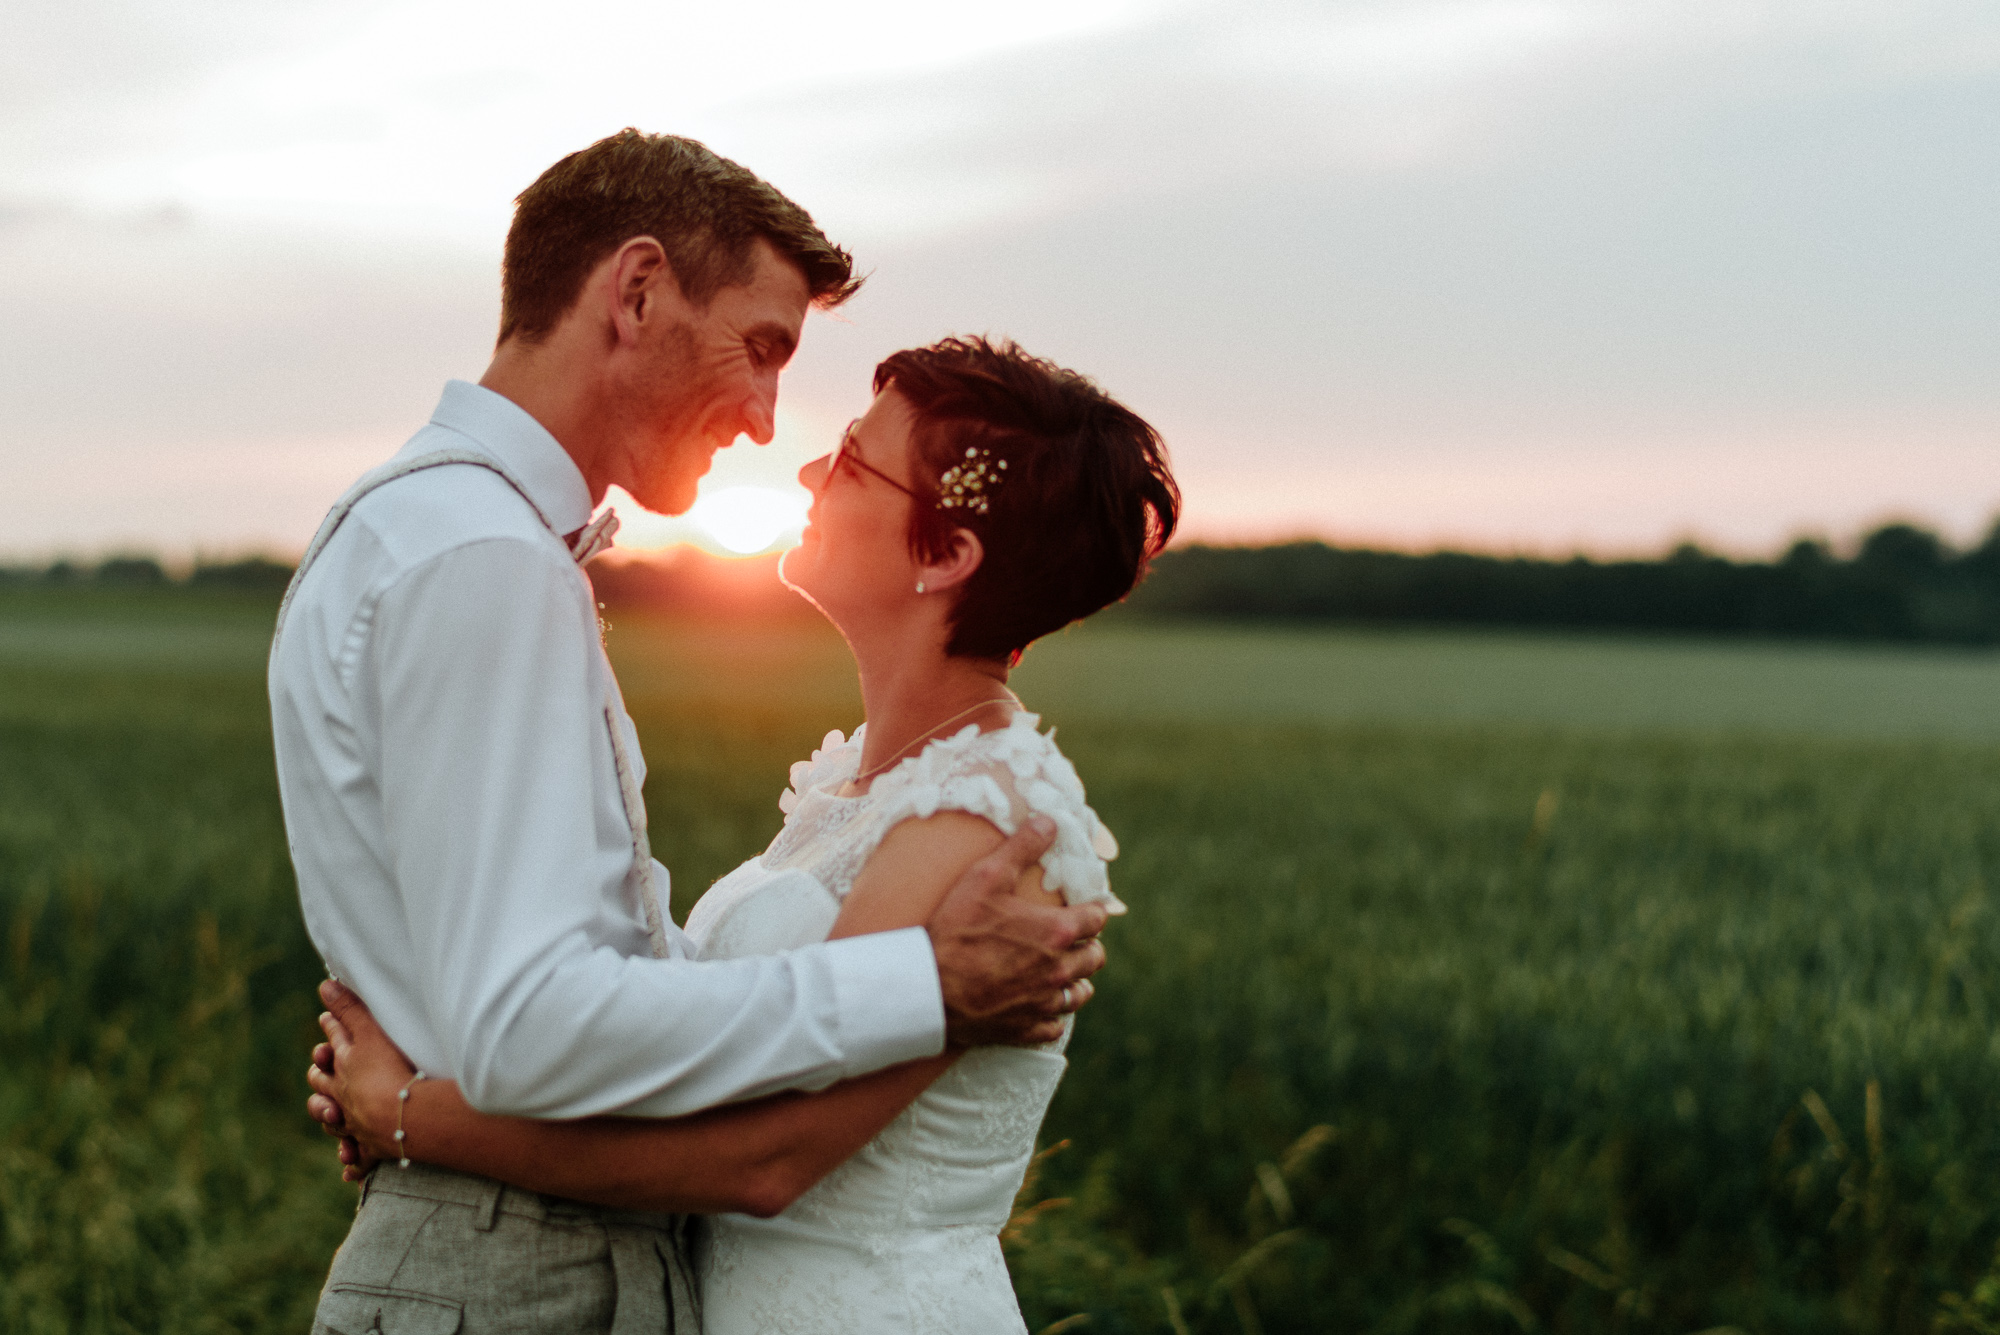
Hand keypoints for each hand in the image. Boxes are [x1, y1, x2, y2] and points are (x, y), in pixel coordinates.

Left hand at [306, 978, 417, 1179]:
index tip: (326, 1020)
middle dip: (320, 1078)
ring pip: (334, 1123)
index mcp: (345, 1069)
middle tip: (319, 1070)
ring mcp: (356, 1125)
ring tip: (331, 1116)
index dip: (331, 1032)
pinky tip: (348, 1167)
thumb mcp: (369, 1034)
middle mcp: (345, 1098)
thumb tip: (324, 984)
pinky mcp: (372, 1150)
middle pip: (324, 1088)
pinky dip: (352, 1162)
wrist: (401, 1118)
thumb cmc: (388, 1072)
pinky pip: (359, 1159)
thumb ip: (349, 1009)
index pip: (334, 1045)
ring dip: (330, 1119)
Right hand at [926, 816, 1108, 1046]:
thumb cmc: (956, 931)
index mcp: (1057, 932)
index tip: (1082, 908)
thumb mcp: (985, 878)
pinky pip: (1055, 1025)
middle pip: (1094, 958)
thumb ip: (1022, 847)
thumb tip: (1050, 821)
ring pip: (1079, 993)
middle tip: (1069, 938)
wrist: (928, 990)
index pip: (1097, 918)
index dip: (1091, 910)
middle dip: (1086, 945)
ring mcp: (1044, 1003)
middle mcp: (1059, 970)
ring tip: (1059, 971)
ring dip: (1074, 980)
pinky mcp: (1027, 1029)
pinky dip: (1050, 1014)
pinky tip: (1037, 1003)